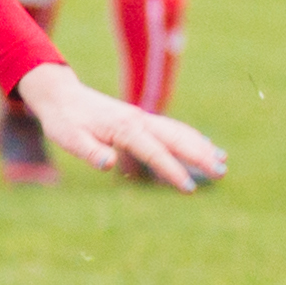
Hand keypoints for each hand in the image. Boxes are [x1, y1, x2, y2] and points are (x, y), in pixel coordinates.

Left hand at [14, 64, 225, 191]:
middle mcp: (138, 121)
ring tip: (223, 162)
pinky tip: (207, 146)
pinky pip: (173, 128)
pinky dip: (192, 137)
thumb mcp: (69, 139)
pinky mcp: (142, 120)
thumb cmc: (64, 121)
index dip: (172, 171)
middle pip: (176, 139)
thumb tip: (108, 164)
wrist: (62, 95)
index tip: (189, 188)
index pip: (154, 152)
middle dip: (200, 156)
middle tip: (222, 173)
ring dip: (201, 146)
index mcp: (123, 128)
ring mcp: (142, 119)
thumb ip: (89, 151)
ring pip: (179, 132)